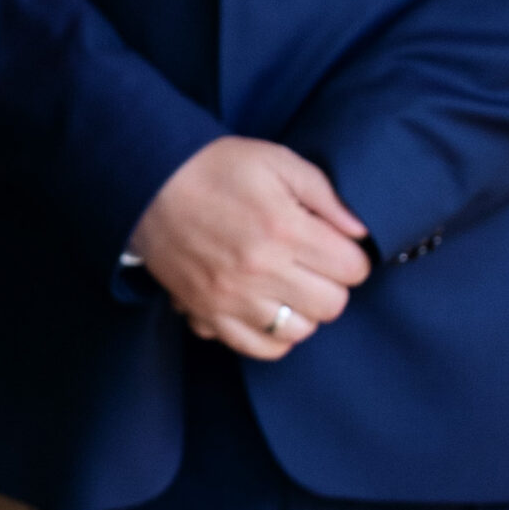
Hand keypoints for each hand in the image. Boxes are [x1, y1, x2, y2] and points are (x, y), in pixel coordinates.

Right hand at [129, 136, 371, 360]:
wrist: (149, 186)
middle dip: (333, 284)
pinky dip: (274, 334)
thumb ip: (325, 195)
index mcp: (283, 229)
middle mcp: (260, 271)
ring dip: (304, 310)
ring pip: (300, 331)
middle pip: (332, 305)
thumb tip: (359, 232)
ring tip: (290, 285)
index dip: (352, 256)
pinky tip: (269, 308)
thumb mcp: (277, 161)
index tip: (336, 246)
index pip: (352, 269)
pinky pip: (261, 348)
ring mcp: (233, 300)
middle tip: (315, 265)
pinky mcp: (210, 316)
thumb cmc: (216, 169)